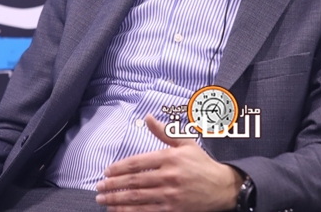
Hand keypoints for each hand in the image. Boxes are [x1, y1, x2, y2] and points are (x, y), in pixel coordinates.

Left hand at [95, 114, 242, 211]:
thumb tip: (148, 117)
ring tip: (103, 200)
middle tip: (99, 187)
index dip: (119, 168)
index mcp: (169, 158)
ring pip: (137, 198)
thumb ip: (164, 132)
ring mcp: (170, 195)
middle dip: (113, 185)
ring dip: (117, 200)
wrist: (222, 187)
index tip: (107, 171)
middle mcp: (168, 176)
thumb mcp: (185, 142)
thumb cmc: (201, 163)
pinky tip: (118, 211)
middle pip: (134, 182)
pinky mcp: (172, 210)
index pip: (137, 163)